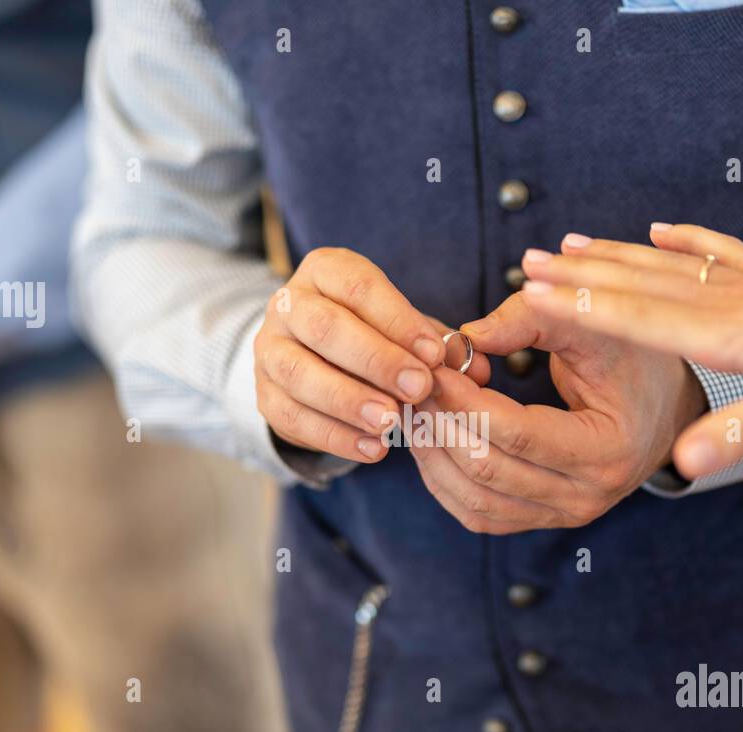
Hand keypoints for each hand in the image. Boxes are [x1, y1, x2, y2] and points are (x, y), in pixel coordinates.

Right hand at [254, 248, 488, 462]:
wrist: (312, 358)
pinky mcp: (264, 395)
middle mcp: (289, 304)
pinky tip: (372, 448)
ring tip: (390, 422)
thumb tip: (478, 368)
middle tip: (417, 389)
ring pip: (299, 373)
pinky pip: (292, 417)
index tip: (434, 355)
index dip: (398, 321)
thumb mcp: (406, 329)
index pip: (359, 288)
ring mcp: (269, 350)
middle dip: (375, 360)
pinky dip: (334, 436)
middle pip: (325, 327)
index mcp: (326, 271)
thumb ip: (438, 345)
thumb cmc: (372, 334)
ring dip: (348, 400)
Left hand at [407, 290, 705, 533]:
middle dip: (440, 420)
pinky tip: (429, 436)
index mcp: (609, 450)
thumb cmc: (634, 359)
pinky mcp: (541, 519)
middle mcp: (588, 496)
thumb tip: (464, 338)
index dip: (464, 399)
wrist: (663, 408)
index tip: (433, 363)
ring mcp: (564, 516)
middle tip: (413, 379)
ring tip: (414, 404)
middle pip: (487, 470)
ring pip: (473, 499)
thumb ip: (532, 319)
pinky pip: (478, 513)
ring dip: (432, 451)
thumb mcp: (596, 325)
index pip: (518, 433)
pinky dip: (442, 478)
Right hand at [520, 224, 742, 478]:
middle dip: (578, 275)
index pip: (632, 317)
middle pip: (635, 284)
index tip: (531, 291)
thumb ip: (738, 433)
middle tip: (528, 263)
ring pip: (662, 264)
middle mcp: (719, 300)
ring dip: (613, 256)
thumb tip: (679, 468)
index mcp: (718, 333)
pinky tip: (660, 228)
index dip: (579, 306)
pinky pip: (712, 251)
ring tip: (569, 245)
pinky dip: (681, 238)